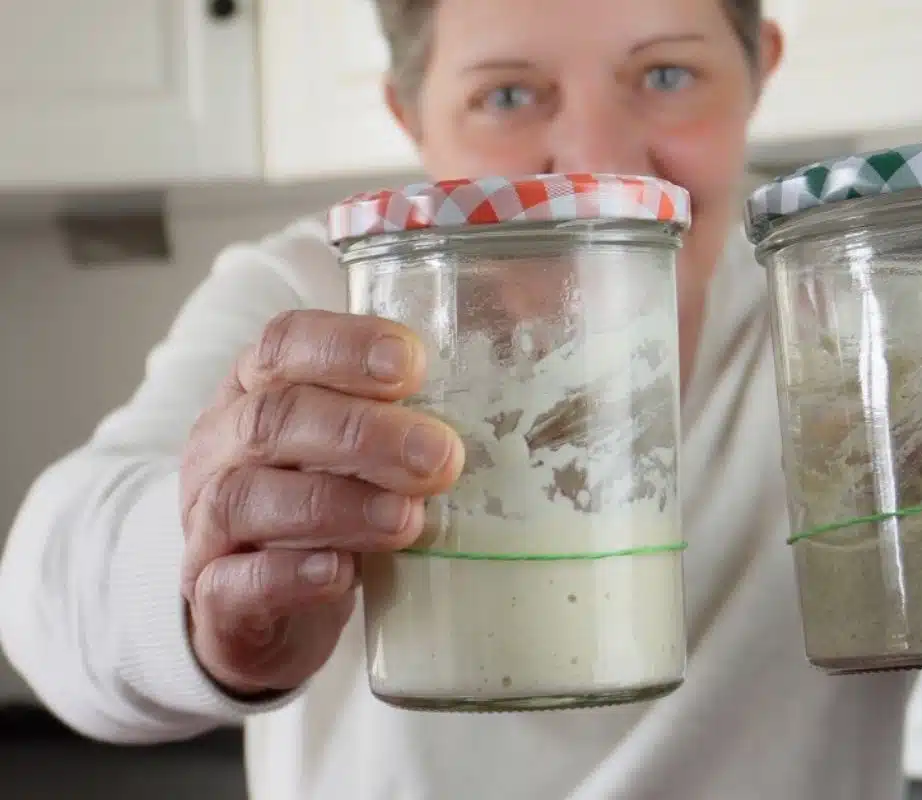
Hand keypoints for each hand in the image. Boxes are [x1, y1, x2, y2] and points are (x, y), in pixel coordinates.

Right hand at [179, 310, 463, 696]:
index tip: (411, 364)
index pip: (284, 344)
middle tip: (439, 457)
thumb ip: (417, 406)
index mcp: (260, 390)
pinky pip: (234, 582)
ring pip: (248, 499)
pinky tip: (339, 573)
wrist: (258, 603)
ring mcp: (208, 524)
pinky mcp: (215, 597)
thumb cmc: (330, 498)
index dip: (344, 347)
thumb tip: (527, 359)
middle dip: (361, 434)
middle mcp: (222, 447)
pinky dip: (289, 576)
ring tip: (409, 518)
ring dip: (337, 505)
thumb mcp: (364, 444)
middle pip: (273, 420)